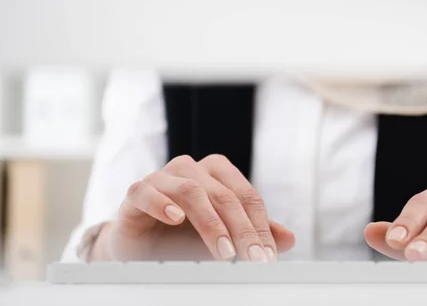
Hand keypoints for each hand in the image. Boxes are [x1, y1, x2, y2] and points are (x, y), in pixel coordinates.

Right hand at [96, 155, 294, 261]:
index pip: (246, 196)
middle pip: (224, 195)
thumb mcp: (223, 237)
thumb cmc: (184, 236)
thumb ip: (254, 233)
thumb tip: (290, 238)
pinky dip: (161, 203)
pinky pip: (147, 191)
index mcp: (216, 172)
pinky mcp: (136, 191)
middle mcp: (191, 168)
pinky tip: (175, 219)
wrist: (141, 245)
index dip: (260, 227)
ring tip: (223, 251)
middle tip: (252, 259)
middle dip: (242, 230)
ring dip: (210, 223)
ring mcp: (162, 177)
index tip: (268, 257)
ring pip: (191, 190)